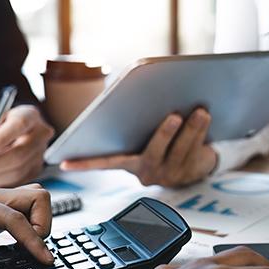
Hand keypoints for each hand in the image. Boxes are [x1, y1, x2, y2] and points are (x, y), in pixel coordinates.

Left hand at [0, 105, 54, 187]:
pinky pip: (19, 181)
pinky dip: (0, 184)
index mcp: (28, 115)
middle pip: (20, 153)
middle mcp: (40, 133)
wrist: (7, 139)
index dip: (0, 140)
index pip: (18, 125)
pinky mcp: (37, 170)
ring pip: (19, 170)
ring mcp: (40, 153)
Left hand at [0, 184, 52, 266]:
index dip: (32, 239)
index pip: (16, 217)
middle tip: (34, 248)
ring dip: (42, 222)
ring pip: (36, 200)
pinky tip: (26, 242)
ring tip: (31, 245)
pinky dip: (35, 224)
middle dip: (43, 223)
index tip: (42, 258)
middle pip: (36, 197)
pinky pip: (29, 210)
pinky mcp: (1, 211)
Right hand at [60, 108, 217, 187]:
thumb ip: (135, 120)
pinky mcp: (190, 173)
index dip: (84, 163)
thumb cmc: (164, 140)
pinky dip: (201, 132)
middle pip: (153, 154)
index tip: (64, 161)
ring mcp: (168, 175)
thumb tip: (136, 93)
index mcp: (129, 162)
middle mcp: (147, 172)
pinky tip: (205, 116)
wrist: (195, 162)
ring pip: (180, 152)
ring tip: (199, 111)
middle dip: (164, 135)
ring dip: (191, 130)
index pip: (104, 163)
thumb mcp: (145, 133)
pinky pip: (196, 152)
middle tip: (173, 116)